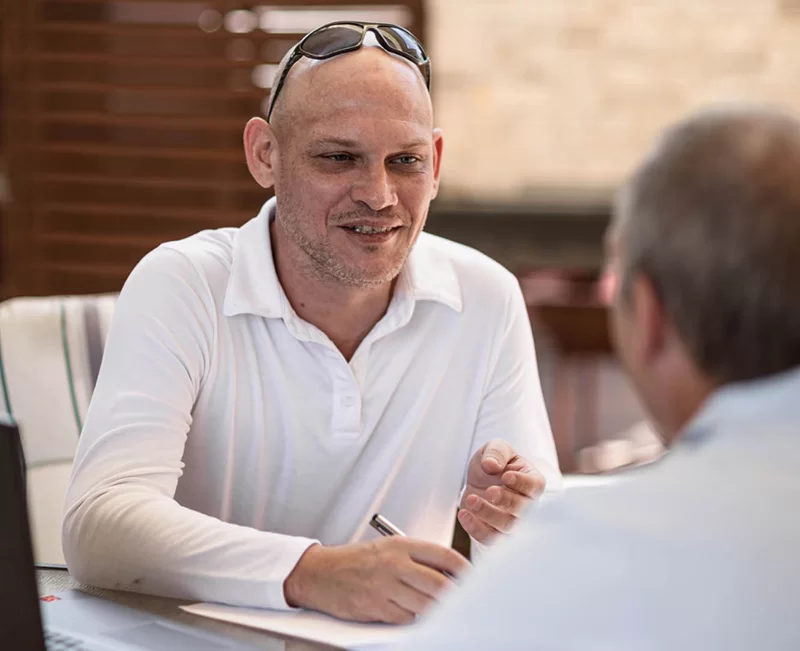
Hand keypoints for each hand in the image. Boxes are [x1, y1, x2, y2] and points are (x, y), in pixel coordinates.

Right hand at [283, 537, 469, 623]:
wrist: (320, 573)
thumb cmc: (356, 561)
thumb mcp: (388, 548)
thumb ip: (417, 558)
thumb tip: (449, 573)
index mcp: (401, 545)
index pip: (444, 556)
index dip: (464, 570)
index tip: (472, 578)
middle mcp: (395, 564)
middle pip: (440, 584)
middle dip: (455, 595)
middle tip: (463, 600)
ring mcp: (386, 587)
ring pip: (426, 605)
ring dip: (435, 609)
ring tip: (438, 608)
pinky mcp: (376, 608)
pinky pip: (407, 618)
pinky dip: (412, 618)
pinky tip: (408, 611)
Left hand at [458, 438, 545, 543]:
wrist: (478, 479)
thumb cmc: (494, 461)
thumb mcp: (495, 447)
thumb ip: (496, 452)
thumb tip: (491, 465)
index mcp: (532, 481)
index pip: (535, 486)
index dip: (522, 483)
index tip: (506, 476)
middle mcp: (527, 505)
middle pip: (523, 510)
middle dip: (506, 501)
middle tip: (489, 491)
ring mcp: (513, 522)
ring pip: (507, 527)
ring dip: (488, 515)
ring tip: (470, 500)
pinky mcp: (495, 533)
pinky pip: (490, 538)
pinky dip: (476, 529)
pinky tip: (463, 514)